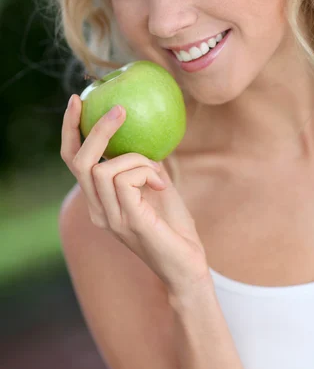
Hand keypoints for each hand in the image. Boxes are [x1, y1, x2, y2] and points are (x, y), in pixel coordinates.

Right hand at [60, 94, 210, 297]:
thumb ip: (142, 165)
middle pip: (79, 162)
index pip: (73, 162)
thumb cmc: (175, 226)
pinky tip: (162, 186)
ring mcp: (110, 218)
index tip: (77, 101)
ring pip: (104, 169)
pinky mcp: (128, 221)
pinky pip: (126, 180)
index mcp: (99, 202)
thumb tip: (141, 133)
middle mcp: (97, 210)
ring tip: (158, 174)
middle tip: (119, 110)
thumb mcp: (157, 186)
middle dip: (97, 130)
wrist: (188, 267)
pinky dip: (146, 172)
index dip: (70, 130)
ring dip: (136, 160)